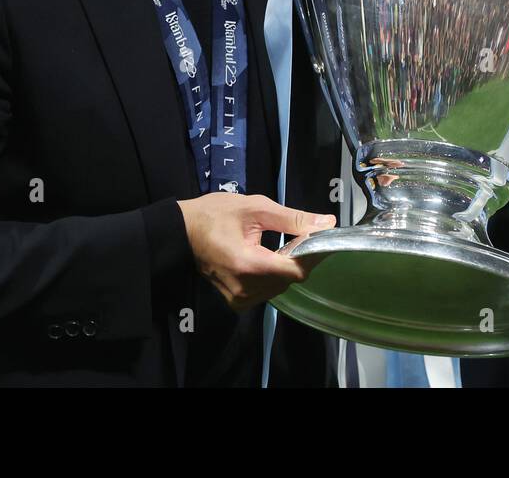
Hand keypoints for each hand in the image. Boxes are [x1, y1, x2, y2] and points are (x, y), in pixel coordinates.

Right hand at [176, 193, 335, 310]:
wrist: (181, 231)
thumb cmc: (215, 214)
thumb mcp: (256, 208)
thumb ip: (293, 219)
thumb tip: (327, 223)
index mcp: (248, 265)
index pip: (295, 270)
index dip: (312, 253)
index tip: (321, 235)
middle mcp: (244, 289)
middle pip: (289, 279)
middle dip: (301, 257)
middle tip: (302, 234)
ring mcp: (239, 299)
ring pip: (280, 286)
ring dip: (288, 266)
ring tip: (284, 244)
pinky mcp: (236, 301)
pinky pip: (267, 290)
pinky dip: (274, 275)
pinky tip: (270, 257)